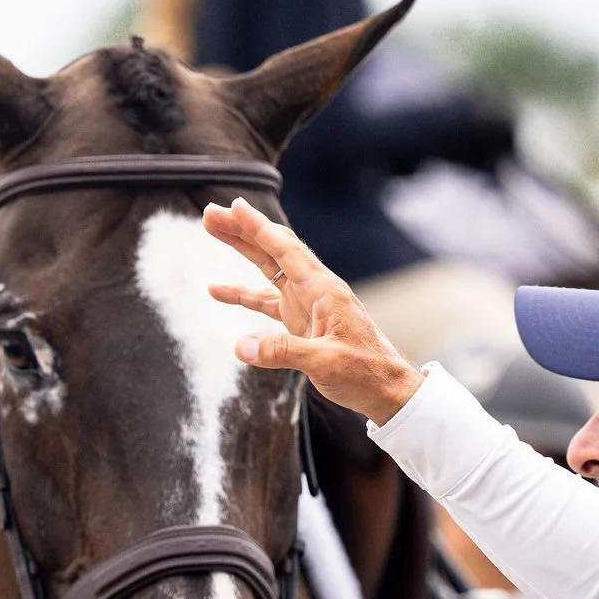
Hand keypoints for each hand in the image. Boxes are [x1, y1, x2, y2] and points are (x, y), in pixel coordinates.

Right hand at [202, 198, 424, 425]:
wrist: (387, 391)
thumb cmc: (365, 373)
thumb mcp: (325, 362)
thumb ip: (282, 352)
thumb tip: (241, 346)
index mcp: (324, 290)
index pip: (286, 250)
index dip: (259, 228)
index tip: (235, 206)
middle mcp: (314, 290)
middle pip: (273, 251)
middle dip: (242, 230)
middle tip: (211, 214)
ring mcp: (307, 304)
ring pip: (268, 269)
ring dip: (241, 251)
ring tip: (214, 231)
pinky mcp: (301, 321)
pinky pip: (267, 301)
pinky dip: (243, 294)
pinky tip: (218, 291)